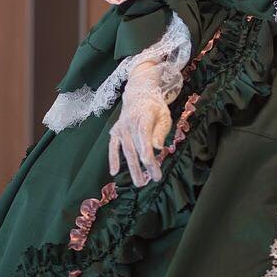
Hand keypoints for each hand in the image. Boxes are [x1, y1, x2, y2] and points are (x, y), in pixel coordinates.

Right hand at [108, 64, 171, 186]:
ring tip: (140, 182)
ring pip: (126, 150)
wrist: (138, 94)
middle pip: (136, 146)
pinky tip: (114, 171)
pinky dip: (112, 158)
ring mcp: (121, 127)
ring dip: (132, 167)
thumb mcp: (164, 115)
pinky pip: (113, 147)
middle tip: (151, 179)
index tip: (150, 164)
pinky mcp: (116, 132)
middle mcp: (130, 122)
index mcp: (144, 115)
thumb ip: (161, 131)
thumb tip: (157, 148)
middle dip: (143, 165)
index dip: (146, 149)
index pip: (144, 134)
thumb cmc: (155, 108)